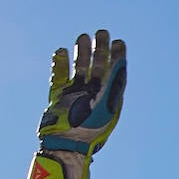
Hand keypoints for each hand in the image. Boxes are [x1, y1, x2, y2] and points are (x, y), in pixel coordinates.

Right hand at [38, 30, 126, 155]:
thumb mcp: (108, 102)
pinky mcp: (58, 97)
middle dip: (100, 49)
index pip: (116, 72)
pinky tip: (61, 51)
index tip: (118, 42)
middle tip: (101, 32)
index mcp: (109, 98)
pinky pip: (58, 76)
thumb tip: (120, 60)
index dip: (117, 56)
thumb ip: (114, 81)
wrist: (67, 145)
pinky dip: (59, 63)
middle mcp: (93, 94)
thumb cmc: (91, 127)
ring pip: (79, 68)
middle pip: (98, 67)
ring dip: (81, 53)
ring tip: (82, 37)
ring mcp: (75, 94)